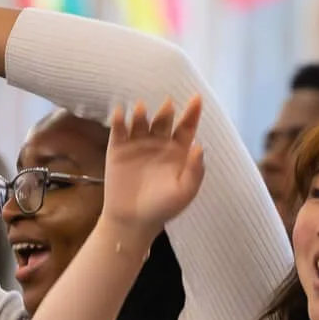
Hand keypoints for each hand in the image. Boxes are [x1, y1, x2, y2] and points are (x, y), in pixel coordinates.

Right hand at [100, 97, 205, 240]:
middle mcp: (159, 142)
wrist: (132, 221)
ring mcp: (137, 143)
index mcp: (178, 151)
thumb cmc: (163, 207)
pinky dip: (120, 119)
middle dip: (166, 111)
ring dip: (142, 113)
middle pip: (164, 120)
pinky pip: (119, 129)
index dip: (192, 112)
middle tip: (167, 105)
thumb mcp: (185, 192)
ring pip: (141, 121)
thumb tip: (200, 146)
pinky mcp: (118, 148)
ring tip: (142, 108)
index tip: (197, 98)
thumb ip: (195, 170)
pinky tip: (121, 113)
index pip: (187, 126)